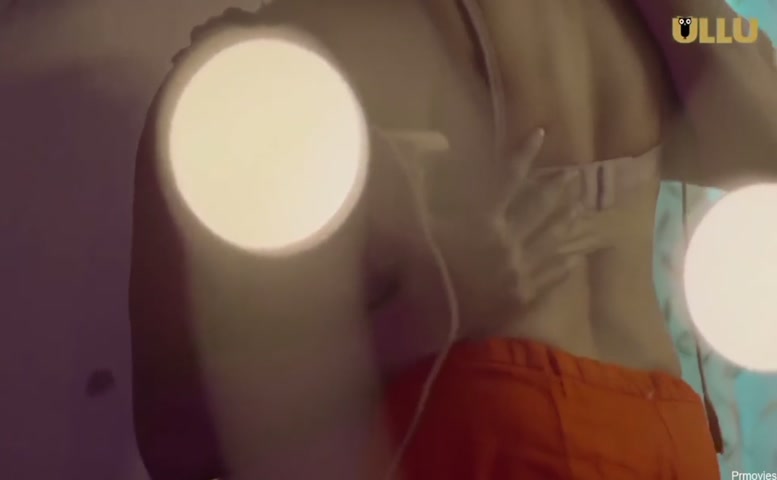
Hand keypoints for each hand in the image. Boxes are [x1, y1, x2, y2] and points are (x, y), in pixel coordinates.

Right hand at [383, 128, 604, 338]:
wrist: (427, 322)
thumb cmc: (417, 273)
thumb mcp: (417, 228)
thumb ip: (430, 198)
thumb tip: (432, 162)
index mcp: (481, 220)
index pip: (507, 179)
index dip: (523, 155)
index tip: (540, 134)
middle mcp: (506, 240)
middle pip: (538, 209)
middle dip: (557, 189)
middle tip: (575, 176)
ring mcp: (518, 270)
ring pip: (551, 240)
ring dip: (567, 222)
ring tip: (583, 210)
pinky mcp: (522, 295)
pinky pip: (550, 277)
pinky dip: (564, 266)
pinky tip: (576, 258)